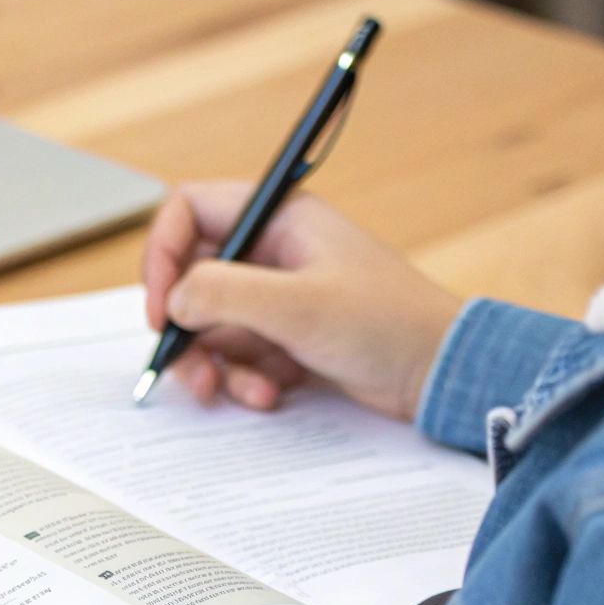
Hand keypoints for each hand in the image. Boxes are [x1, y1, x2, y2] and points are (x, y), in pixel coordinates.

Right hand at [141, 181, 461, 420]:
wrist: (441, 374)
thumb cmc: (387, 325)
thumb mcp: (297, 305)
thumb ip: (223, 293)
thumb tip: (174, 300)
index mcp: (279, 219)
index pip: (190, 212)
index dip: (163, 254)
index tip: (162, 305)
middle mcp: (273, 251)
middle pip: (192, 277)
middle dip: (185, 327)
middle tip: (187, 365)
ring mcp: (279, 295)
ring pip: (211, 324)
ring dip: (214, 363)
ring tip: (237, 390)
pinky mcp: (287, 335)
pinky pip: (239, 354)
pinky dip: (243, 377)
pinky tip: (270, 393)